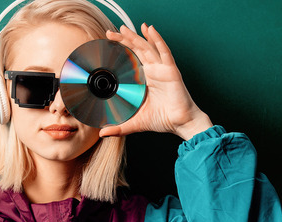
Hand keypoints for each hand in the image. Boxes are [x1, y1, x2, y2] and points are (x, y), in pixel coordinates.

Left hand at [99, 24, 212, 140]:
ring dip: (136, 37)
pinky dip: (157, 39)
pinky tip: (150, 30)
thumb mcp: (135, 122)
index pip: (131, 59)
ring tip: (124, 29)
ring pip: (147, 48)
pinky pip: (164, 51)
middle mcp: (153, 71)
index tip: (107, 45)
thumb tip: (102, 133)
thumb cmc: (163, 119)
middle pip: (137, 50)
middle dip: (124, 40)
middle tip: (110, 33)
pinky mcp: (170, 71)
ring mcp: (162, 69)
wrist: (180, 123)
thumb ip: (119, 127)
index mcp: (145, 79)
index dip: (120, 51)